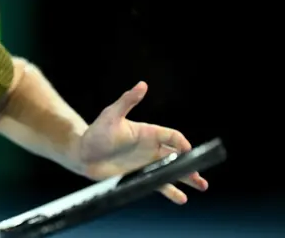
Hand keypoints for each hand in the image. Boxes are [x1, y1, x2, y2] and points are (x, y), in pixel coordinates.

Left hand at [77, 81, 208, 203]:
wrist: (82, 154)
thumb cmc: (96, 132)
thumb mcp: (111, 115)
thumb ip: (127, 101)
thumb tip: (142, 84)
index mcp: (147, 132)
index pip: (172, 136)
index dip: (182, 143)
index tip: (189, 152)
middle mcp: (150, 148)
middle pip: (177, 156)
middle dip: (191, 164)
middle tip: (202, 174)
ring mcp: (146, 163)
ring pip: (172, 171)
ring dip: (187, 179)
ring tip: (202, 186)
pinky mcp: (139, 176)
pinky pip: (159, 184)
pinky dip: (170, 191)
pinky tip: (181, 198)